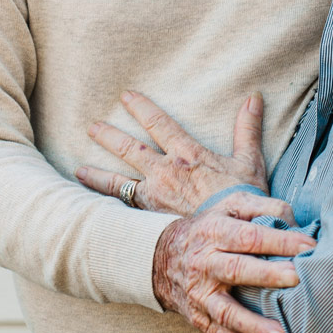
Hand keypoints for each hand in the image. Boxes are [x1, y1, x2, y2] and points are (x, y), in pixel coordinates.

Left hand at [78, 91, 268, 214]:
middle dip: (108, 136)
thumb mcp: (249, 161)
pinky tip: (89, 209)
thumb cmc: (243, 201)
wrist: (235, 237)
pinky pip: (120, 212)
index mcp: (187, 155)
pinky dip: (103, 208)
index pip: (158, 124)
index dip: (141, 108)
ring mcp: (153, 198)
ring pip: (116, 182)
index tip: (126, 96)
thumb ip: (247, 129)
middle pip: (129, 148)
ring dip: (95, 173)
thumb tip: (254, 97)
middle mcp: (164, 173)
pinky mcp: (149, 221)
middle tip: (92, 127)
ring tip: (78, 169)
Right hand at [153, 201, 315, 332]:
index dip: (279, 241)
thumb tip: (297, 224)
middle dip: (268, 276)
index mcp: (214, 233)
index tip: (309, 247)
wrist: (165, 258)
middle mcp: (205, 264)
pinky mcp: (202, 322)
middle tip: (299, 280)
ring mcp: (202, 297)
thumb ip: (265, 208)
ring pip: (229, 314)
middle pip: (236, 270)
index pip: (248, 237)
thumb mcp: (232, 206)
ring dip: (259, 327)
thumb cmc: (212, 229)